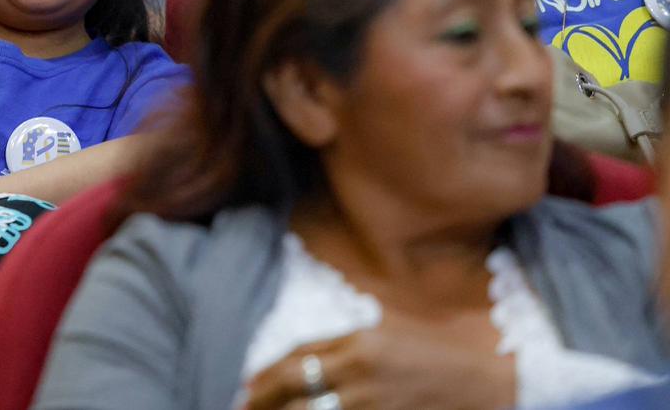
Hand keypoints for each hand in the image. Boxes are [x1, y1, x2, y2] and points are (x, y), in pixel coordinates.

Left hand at [244, 318, 514, 409]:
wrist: (488, 381)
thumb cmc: (432, 350)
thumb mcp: (382, 332)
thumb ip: (338, 343)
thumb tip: (294, 361)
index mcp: (358, 344)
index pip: (295, 362)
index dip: (265, 378)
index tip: (246, 388)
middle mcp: (362, 378)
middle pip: (297, 396)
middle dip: (264, 405)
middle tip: (244, 409)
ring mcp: (374, 409)